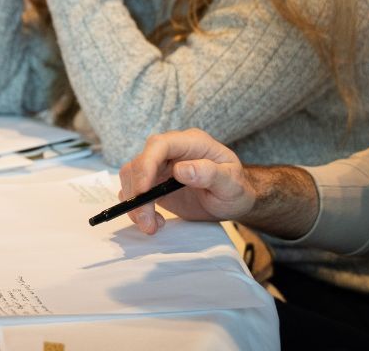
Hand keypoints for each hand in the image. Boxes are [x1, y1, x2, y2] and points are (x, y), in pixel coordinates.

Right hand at [118, 129, 256, 234]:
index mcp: (192, 143)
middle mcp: (172, 151)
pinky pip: (135, 190)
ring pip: (132, 177)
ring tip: (151, 225)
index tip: (142, 191)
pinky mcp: (155, 182)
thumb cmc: (236, 188)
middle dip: (137, 192)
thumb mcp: (231, 183)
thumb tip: (181, 169)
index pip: (159, 145)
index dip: (146, 165)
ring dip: (135, 203)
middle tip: (146, 221)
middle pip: (140, 162)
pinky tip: (154, 221)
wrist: (234, 201)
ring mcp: (162, 166)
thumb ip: (209, 174)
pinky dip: (137, 208)